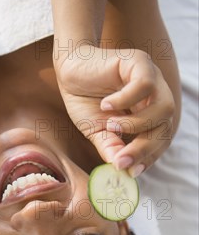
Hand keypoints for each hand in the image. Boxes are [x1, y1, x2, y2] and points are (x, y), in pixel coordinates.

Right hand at [54, 46, 174, 176]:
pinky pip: (145, 84)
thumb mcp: (97, 131)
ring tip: (111, 126)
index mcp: (149, 113)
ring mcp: (151, 77)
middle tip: (121, 160)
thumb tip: (121, 168)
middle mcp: (155, 96)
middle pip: (166, 126)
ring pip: (164, 108)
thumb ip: (111, 147)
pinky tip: (106, 104)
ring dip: (137, 124)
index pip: (160, 139)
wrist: (69, 69)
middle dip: (144, 148)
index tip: (131, 173)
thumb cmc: (84, 99)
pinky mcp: (139, 62)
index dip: (148, 157)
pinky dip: (126, 99)